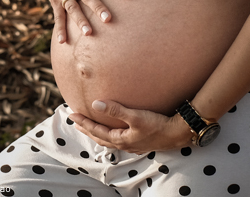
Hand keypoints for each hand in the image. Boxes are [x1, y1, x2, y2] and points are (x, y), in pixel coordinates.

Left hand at [69, 100, 194, 153]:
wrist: (177, 133)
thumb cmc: (157, 124)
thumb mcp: (135, 116)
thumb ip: (115, 110)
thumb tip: (95, 104)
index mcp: (121, 139)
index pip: (97, 131)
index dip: (84, 122)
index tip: (72, 115)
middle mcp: (125, 145)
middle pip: (100, 138)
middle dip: (87, 129)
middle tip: (76, 122)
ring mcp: (132, 145)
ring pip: (109, 140)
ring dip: (98, 133)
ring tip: (90, 126)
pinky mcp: (139, 141)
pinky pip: (119, 139)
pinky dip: (110, 134)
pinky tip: (113, 130)